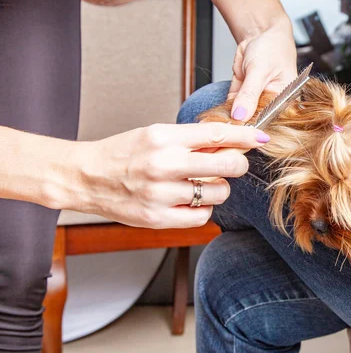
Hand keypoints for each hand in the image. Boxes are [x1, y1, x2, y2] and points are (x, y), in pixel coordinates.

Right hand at [65, 123, 269, 228]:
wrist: (87, 177)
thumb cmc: (123, 154)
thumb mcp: (155, 135)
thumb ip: (191, 139)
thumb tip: (231, 142)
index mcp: (163, 138)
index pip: (216, 134)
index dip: (245, 136)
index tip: (261, 137)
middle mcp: (164, 165)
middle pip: (227, 166)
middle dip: (238, 164)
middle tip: (233, 164)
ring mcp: (161, 194)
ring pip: (218, 193)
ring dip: (217, 189)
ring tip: (198, 184)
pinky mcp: (158, 218)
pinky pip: (202, 216)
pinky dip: (202, 209)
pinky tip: (188, 201)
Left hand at [228, 19, 296, 121]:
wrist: (260, 33)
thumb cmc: (272, 49)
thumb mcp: (260, 71)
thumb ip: (249, 94)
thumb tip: (240, 115)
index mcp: (286, 102)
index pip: (271, 121)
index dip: (256, 128)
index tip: (241, 133)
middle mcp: (272, 105)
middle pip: (256, 121)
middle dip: (242, 125)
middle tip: (229, 129)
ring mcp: (256, 101)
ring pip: (242, 116)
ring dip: (232, 119)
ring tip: (223, 124)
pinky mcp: (242, 96)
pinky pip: (233, 107)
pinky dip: (226, 111)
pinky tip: (220, 116)